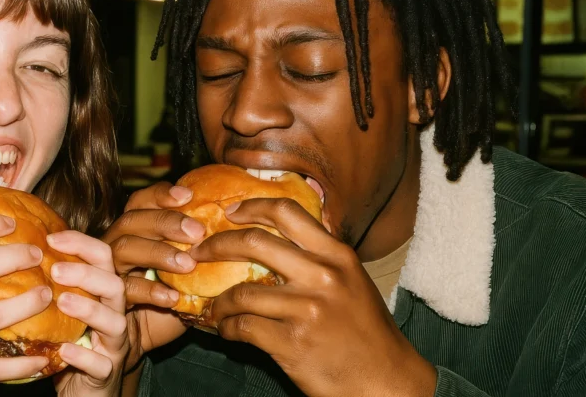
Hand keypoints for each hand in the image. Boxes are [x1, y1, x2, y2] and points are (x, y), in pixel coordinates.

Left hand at [45, 231, 127, 395]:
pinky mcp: (106, 373)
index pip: (103, 257)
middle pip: (115, 285)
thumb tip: (15, 250)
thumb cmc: (67, 340)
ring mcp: (113, 344)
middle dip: (87, 274)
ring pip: (115, 322)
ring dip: (89, 309)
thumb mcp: (61, 308)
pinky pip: (101, 364)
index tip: (50, 239)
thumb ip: (50, 283)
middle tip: (55, 270)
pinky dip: (83, 356)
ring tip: (61, 301)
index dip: (81, 244)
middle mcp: (114, 314)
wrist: (83, 387)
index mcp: (102, 293)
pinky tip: (64, 350)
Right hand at [101, 182, 205, 371]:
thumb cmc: (165, 298)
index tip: (189, 196)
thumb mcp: (185, 272)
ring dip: (158, 253)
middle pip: (131, 220)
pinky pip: (125, 288)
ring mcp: (108, 269)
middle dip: (165, 221)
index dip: (161, 195)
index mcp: (134, 230)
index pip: (141, 201)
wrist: (136, 339)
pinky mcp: (108, 297)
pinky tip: (173, 297)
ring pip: (124, 248)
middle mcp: (116, 243)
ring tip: (187, 265)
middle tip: (196, 231)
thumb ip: (199, 251)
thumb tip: (239, 234)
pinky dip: (150, 290)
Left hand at [190, 198, 436, 396]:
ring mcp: (306, 310)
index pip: (287, 212)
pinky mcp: (292, 343)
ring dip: (220, 301)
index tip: (229, 212)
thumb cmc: (367, 331)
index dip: (251, 206)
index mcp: (337, 255)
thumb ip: (323, 254)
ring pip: (241, 292)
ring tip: (216, 306)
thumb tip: (289, 224)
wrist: (386, 381)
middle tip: (199, 252)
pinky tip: (227, 330)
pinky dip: (227, 328)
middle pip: (254, 242)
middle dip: (217, 244)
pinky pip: (243, 327)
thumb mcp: (354, 280)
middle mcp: (322, 276)